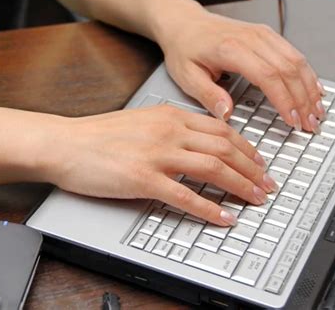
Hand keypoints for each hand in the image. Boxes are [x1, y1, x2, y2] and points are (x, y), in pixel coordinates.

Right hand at [33, 106, 276, 225]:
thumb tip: (199, 141)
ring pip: (213, 169)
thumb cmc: (102, 134)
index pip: (222, 130)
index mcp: (172, 116)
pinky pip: (185, 196)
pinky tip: (224, 218)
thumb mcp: (145, 120)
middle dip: (252, 168)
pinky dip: (209, 209)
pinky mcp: (144, 179)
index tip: (259, 162)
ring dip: (240, 186)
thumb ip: (174, 128)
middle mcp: (170, 132)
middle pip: (225, 149)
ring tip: (256, 199)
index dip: (247, 148)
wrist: (67, 143)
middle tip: (267, 183)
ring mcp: (158, 155)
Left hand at [154, 1, 325, 132]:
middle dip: (303, 99)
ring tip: (317, 111)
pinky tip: (315, 88)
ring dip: (310, 87)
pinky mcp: (267, 34)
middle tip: (310, 124)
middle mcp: (251, 37)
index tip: (292, 121)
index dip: (284, 100)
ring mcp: (262, 33)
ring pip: (296, 60)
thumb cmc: (185, 48)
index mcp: (231, 49)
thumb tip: (228, 114)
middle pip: (288, 68)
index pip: (268, 75)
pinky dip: (307, 72)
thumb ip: (208, 95)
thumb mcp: (186, 76)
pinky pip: (294, 52)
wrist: (185, 22)